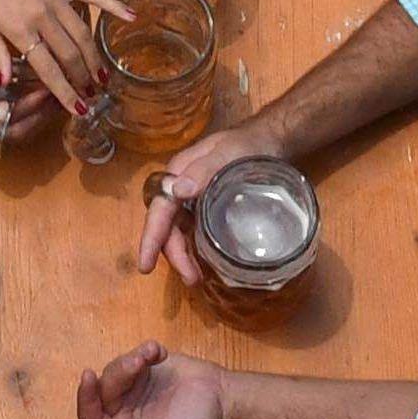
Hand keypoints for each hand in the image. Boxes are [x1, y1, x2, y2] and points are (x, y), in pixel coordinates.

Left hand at [76, 339, 225, 418]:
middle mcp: (117, 413)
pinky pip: (132, 355)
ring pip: (115, 370)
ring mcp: (128, 390)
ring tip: (155, 356)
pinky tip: (160, 352)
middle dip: (119, 375)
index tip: (89, 377)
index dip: (85, 400)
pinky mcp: (140, 369)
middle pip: (102, 390)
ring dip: (133, 360)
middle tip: (139, 363)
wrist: (220, 401)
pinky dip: (143, 350)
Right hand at [135, 120, 291, 283]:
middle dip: (174, 254)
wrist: (271, 140)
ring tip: (195, 278)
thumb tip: (177, 192)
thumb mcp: (228, 153)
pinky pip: (194, 230)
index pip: (160, 209)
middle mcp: (181, 188)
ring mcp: (194, 199)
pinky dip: (195, 248)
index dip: (151, 238)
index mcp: (179, 174)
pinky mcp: (207, 207)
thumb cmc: (247, 144)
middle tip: (191, 279)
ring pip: (179, 231)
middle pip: (168, 225)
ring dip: (183, 255)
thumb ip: (204, 170)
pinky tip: (204, 263)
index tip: (146, 265)